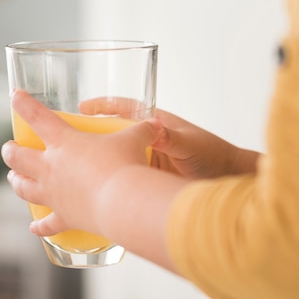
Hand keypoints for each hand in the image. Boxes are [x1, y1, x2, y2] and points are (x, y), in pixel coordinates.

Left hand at [1, 90, 161, 236]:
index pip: (37, 117)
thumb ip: (143, 130)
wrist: (123, 201)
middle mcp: (51, 167)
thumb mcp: (136, 139)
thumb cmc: (125, 165)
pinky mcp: (64, 217)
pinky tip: (33, 227)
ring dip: (15, 182)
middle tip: (10, 149)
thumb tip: (156, 125)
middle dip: (10, 151)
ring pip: (22, 188)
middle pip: (17, 157)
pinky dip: (39, 226)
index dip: (23, 103)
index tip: (14, 95)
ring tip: (13, 179)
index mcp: (64, 142)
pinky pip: (46, 224)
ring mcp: (54, 194)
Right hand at [78, 98, 259, 178]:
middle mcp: (149, 141)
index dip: (102, 107)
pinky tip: (100, 191)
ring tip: (77, 171)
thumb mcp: (190, 145)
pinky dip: (114, 182)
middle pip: (114, 134)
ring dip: (101, 162)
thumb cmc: (214, 156)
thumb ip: (171, 138)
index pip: (124, 109)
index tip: (81, 108)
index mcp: (157, 125)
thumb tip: (154, 131)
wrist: (229, 180)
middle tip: (70, 142)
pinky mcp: (150, 179)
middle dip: (92, 137)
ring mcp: (149, 160)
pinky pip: (127, 177)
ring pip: (118, 157)